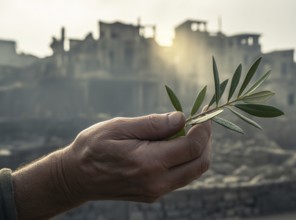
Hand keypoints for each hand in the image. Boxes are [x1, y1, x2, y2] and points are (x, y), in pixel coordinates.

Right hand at [59, 111, 211, 202]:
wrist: (76, 177)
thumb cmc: (93, 147)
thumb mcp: (119, 127)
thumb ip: (152, 124)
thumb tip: (181, 118)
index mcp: (148, 163)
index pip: (191, 147)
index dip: (204, 129)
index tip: (205, 113)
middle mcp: (157, 182)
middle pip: (200, 163)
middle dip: (206, 141)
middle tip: (200, 122)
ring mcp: (156, 191)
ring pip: (193, 172)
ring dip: (198, 151)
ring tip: (189, 131)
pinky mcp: (153, 194)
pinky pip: (181, 178)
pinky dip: (186, 161)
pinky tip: (175, 145)